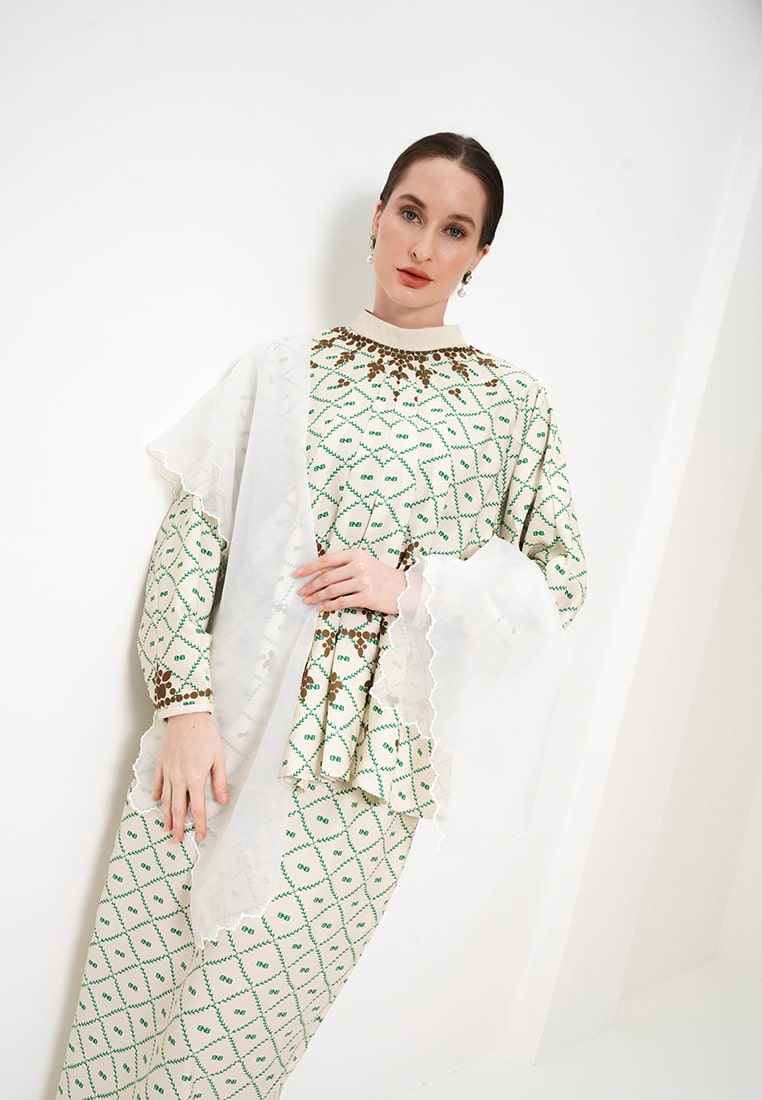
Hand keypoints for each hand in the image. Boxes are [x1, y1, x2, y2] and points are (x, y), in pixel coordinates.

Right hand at [152, 712, 228, 842]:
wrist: (187, 717)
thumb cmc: (205, 735)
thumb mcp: (218, 758)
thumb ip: (219, 781)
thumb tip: (224, 801)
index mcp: (195, 778)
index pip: (197, 808)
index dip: (200, 824)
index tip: (201, 836)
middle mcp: (179, 778)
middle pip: (178, 809)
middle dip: (179, 827)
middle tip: (178, 841)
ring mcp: (168, 772)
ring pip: (166, 799)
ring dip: (167, 816)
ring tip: (168, 828)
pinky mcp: (161, 764)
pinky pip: (158, 783)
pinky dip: (158, 794)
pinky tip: (158, 802)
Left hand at [295, 548, 405, 614]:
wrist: (406, 588)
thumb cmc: (383, 576)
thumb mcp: (365, 563)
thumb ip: (345, 565)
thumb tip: (320, 573)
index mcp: (356, 554)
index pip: (327, 559)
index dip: (310, 567)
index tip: (298, 574)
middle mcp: (359, 566)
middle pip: (327, 576)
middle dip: (310, 585)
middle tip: (301, 592)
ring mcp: (363, 581)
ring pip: (332, 590)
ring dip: (317, 597)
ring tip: (308, 601)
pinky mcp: (367, 597)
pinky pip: (341, 602)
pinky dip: (329, 605)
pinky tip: (322, 608)